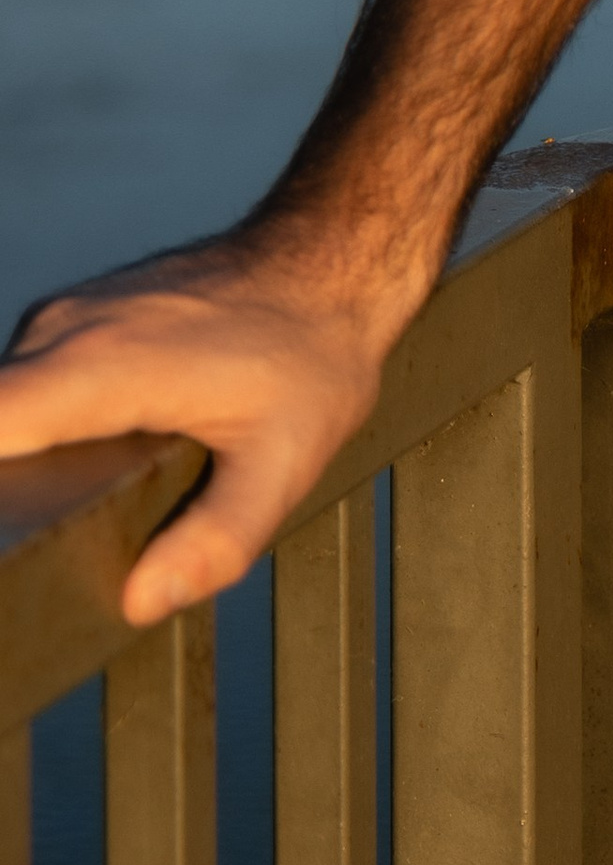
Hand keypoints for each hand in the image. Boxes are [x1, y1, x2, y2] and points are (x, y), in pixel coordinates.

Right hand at [0, 241, 391, 625]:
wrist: (329, 263)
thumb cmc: (311, 356)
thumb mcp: (283, 463)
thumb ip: (214, 540)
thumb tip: (140, 601)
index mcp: (98, 365)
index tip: (21, 531)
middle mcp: (63, 330)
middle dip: (15, 494)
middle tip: (84, 528)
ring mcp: (65, 317)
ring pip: (7, 409)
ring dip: (31, 462)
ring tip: (105, 494)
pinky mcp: (74, 319)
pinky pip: (31, 385)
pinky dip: (50, 427)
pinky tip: (109, 453)